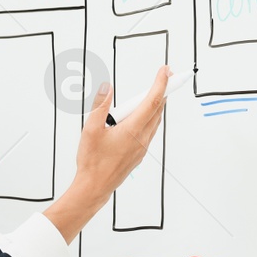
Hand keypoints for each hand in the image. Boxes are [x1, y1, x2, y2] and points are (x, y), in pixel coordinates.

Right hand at [43, 68, 170, 241]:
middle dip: (163, 90)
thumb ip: (100, 105)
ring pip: (155, 120)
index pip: (152, 101)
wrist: (94, 186)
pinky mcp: (139, 153)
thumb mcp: (90, 129)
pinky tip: (140, 115)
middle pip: (158, 109)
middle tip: (164, 75)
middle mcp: (141, 138)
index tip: (165, 70)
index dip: (161, 83)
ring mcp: (142, 147)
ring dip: (156, 104)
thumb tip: (107, 87)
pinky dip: (150, 117)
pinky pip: (149, 130)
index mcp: (132, 130)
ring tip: (153, 92)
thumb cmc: (92, 161)